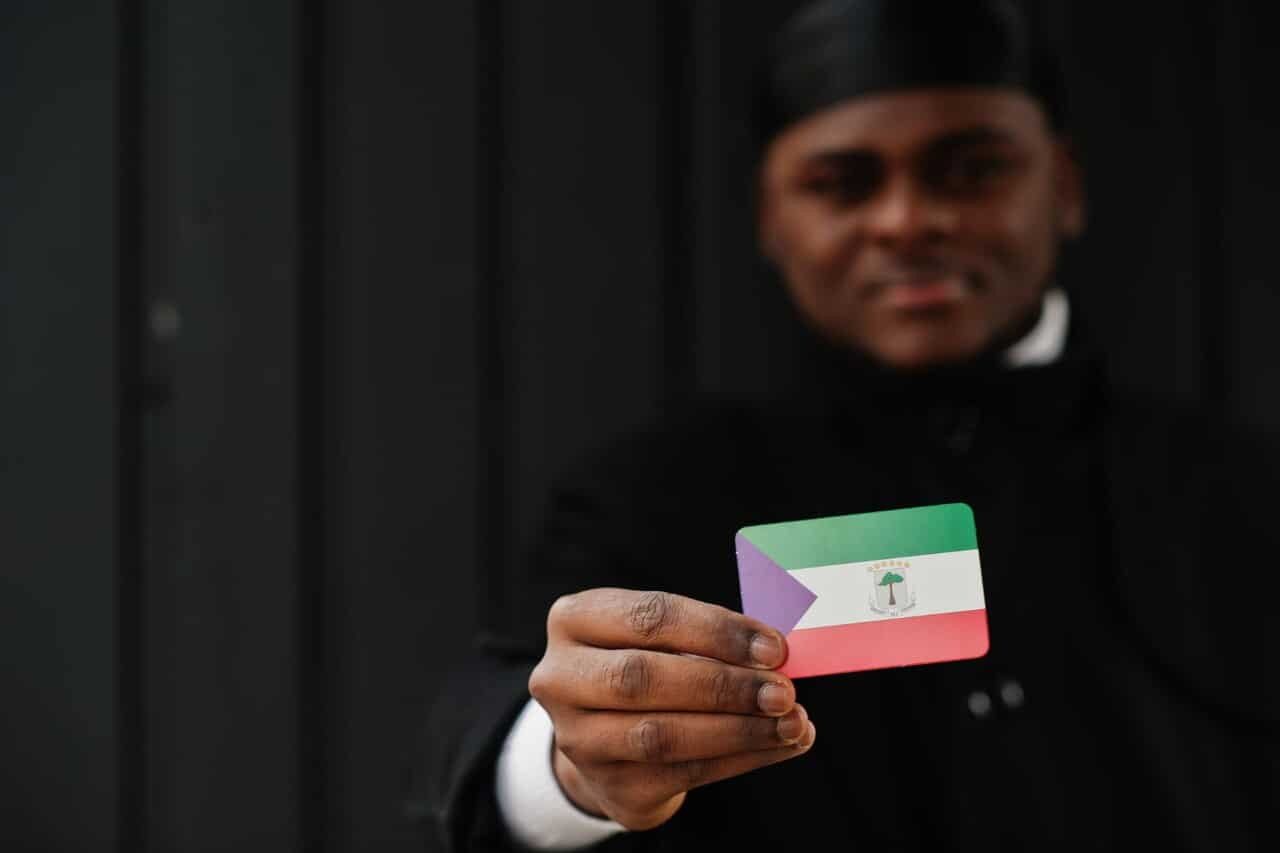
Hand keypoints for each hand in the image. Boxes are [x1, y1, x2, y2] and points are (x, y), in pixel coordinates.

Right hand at [528, 588, 815, 830]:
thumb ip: (708, 638)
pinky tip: (779, 746)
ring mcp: (578, 738)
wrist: (609, 739)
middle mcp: (561, 678)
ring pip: (662, 735)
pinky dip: (741, 759)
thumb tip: (774, 655)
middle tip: (783, 690)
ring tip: (791, 722)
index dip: (716, 631)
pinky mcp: (608, 785)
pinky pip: (683, 774)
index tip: (774, 647)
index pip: (649, 617)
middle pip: (644, 678)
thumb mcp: (663, 637)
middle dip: (724, 684)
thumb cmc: (649, 666)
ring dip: (739, 729)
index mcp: (574, 620)